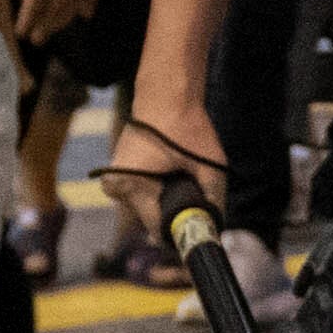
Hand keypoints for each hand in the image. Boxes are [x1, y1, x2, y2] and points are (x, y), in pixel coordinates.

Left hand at [0, 0, 99, 40]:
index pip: (32, 6)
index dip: (26, 22)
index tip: (20, 33)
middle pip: (53, 12)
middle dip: (45, 27)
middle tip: (38, 40)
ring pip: (73, 7)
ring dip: (63, 21)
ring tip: (56, 28)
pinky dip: (88, 6)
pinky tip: (85, 14)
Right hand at [98, 111, 227, 230]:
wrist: (165, 96)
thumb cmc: (186, 127)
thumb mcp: (210, 165)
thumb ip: (214, 198)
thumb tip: (218, 225)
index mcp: (130, 187)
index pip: (156, 228)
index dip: (180, 233)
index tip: (199, 236)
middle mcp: (115, 188)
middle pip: (150, 219)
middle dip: (174, 216)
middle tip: (198, 205)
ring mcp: (114, 181)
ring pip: (146, 207)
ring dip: (166, 203)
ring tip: (185, 182)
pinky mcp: (119, 173)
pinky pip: (141, 194)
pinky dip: (158, 192)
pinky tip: (174, 176)